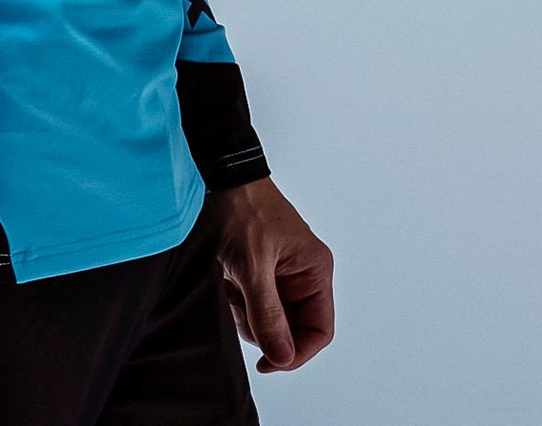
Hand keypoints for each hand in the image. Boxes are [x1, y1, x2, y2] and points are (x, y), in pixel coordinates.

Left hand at [210, 177, 333, 374]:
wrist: (221, 178)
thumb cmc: (243, 210)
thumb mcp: (252, 267)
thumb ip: (267, 315)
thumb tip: (282, 357)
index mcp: (315, 270)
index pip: (320, 330)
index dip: (297, 353)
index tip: (268, 362)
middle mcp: (304, 275)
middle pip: (292, 328)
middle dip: (263, 327)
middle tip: (240, 308)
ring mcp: (283, 274)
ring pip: (270, 319)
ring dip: (247, 312)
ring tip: (231, 287)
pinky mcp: (262, 272)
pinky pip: (255, 303)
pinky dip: (239, 300)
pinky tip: (227, 281)